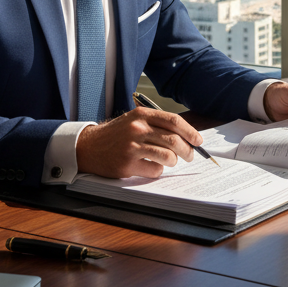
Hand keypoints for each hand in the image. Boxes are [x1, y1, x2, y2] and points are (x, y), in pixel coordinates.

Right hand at [75, 107, 202, 178]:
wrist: (89, 146)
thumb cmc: (116, 134)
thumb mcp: (134, 120)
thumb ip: (156, 124)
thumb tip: (185, 135)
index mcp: (141, 115)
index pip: (173, 121)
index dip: (190, 131)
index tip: (198, 140)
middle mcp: (137, 129)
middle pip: (174, 140)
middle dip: (187, 150)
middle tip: (190, 155)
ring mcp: (132, 147)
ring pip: (167, 156)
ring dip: (173, 161)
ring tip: (169, 161)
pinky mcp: (127, 164)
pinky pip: (154, 170)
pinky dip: (158, 171)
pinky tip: (151, 167)